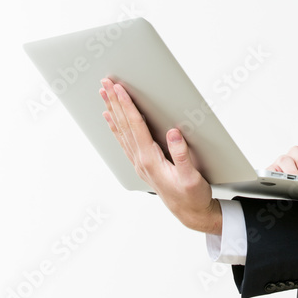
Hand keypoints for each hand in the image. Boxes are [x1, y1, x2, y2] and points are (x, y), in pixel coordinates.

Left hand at [99, 78, 221, 234]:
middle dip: (115, 102)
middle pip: (124, 126)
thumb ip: (182, 156)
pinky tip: (111, 119)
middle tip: (106, 83)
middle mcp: (140, 161)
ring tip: (105, 95)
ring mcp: (139, 163)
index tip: (120, 89)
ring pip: (121, 132)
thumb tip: (173, 133)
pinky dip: (116, 127)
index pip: (136, 127)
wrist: (190, 214)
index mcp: (151, 161)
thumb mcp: (192, 177)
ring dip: (113, 111)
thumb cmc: (192, 196)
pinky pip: (124, 141)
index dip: (127, 106)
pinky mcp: (143, 164)